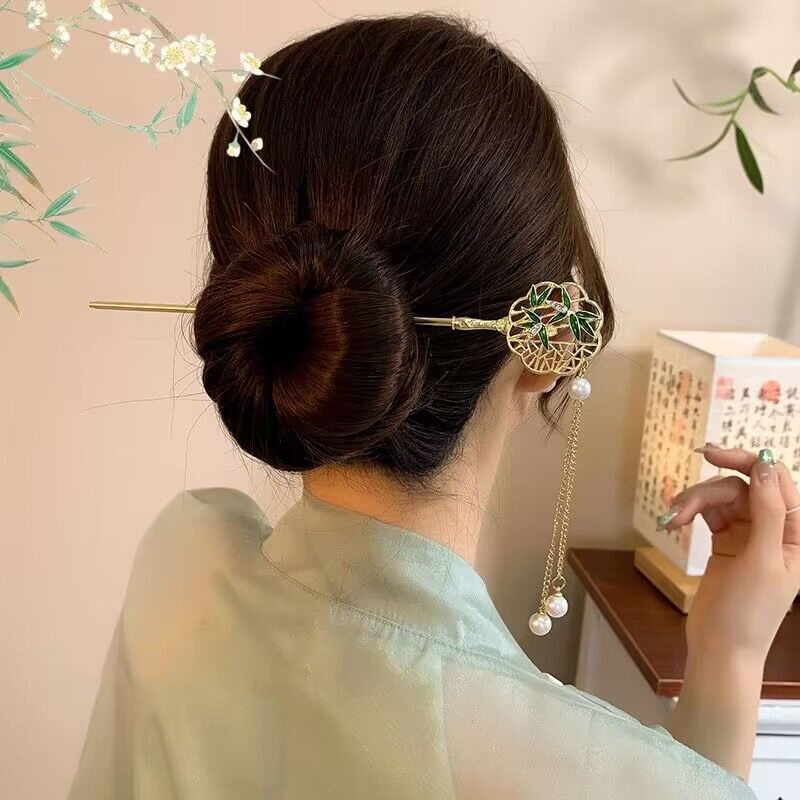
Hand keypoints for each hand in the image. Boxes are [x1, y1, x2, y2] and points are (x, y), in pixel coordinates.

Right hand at [660, 446, 799, 664]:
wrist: (721, 648)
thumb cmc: (749, 611)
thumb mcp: (763, 558)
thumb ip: (766, 510)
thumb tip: (762, 464)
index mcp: (796, 532)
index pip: (775, 480)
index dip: (746, 461)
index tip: (711, 455)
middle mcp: (775, 528)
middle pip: (743, 486)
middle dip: (711, 488)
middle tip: (681, 494)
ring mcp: (749, 534)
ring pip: (721, 497)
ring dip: (694, 502)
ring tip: (672, 519)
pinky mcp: (725, 541)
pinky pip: (708, 513)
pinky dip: (690, 513)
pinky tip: (674, 522)